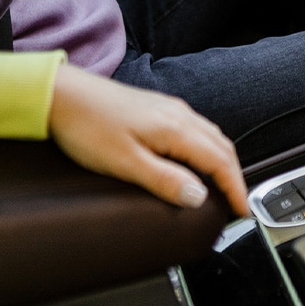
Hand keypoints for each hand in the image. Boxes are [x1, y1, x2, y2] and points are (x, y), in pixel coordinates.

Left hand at [48, 64, 247, 215]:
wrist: (62, 94)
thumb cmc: (88, 126)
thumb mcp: (126, 162)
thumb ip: (165, 180)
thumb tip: (198, 198)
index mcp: (174, 127)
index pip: (219, 160)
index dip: (235, 187)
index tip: (243, 211)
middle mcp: (175, 113)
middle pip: (220, 145)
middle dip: (233, 175)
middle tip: (236, 204)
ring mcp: (165, 107)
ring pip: (208, 134)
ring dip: (220, 160)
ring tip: (220, 186)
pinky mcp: (153, 106)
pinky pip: (193, 128)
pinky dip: (205, 148)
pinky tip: (194, 159)